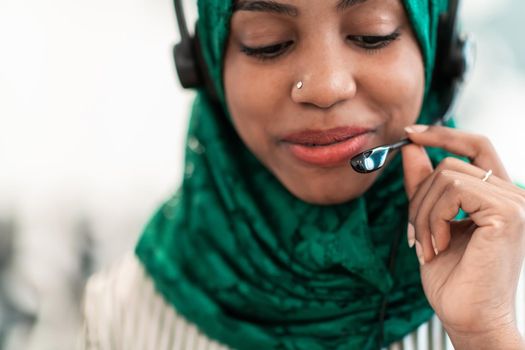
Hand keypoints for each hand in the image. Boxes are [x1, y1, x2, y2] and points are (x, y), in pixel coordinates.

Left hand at [401, 124, 524, 347]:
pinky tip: (439, 246)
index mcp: (498, 195)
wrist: (467, 315)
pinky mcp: (507, 213)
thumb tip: (412, 147)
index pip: (475, 145)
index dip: (442, 135)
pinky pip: (453, 190)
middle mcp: (513, 194)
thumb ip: (423, 184)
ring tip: (427, 245)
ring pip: (446, 175)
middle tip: (415, 234)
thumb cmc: (452, 276)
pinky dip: (434, 218)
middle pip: (450, 163)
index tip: (410, 134)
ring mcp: (514, 202)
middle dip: (419, 196)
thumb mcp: (430, 220)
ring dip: (423, 212)